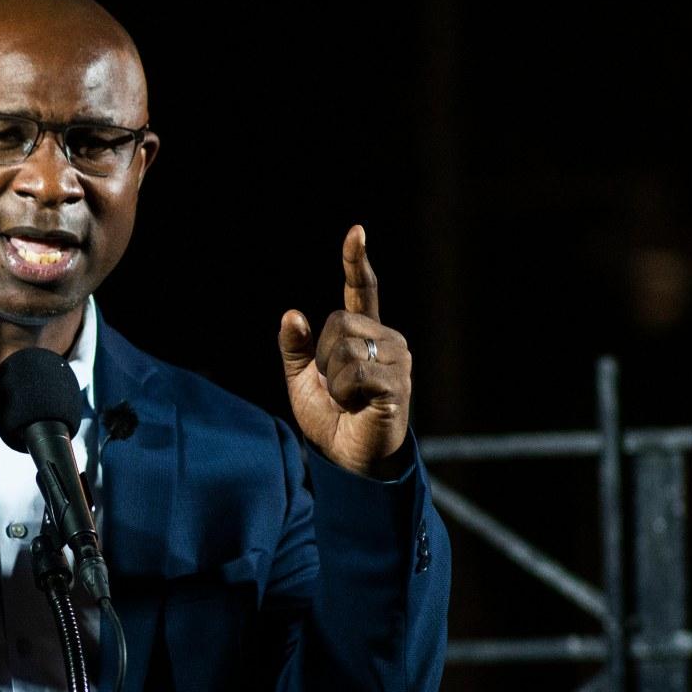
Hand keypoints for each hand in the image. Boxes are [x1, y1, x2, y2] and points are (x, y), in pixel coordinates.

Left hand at [278, 225, 411, 478]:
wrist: (349, 459)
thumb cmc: (331, 419)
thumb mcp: (301, 381)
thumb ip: (295, 348)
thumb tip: (292, 313)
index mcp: (363, 334)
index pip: (362, 290)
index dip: (356, 262)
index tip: (356, 231)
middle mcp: (386, 339)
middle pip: (338, 321)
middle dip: (322, 357)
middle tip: (336, 388)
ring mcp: (397, 359)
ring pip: (345, 347)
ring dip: (332, 380)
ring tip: (348, 400)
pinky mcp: (398, 382)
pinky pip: (354, 372)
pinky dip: (342, 393)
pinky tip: (357, 406)